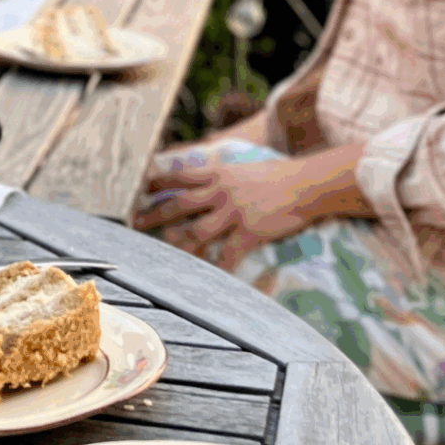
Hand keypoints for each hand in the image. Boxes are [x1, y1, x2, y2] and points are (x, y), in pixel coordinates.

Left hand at [134, 157, 320, 271]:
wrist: (307, 184)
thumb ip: (223, 175)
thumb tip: (206, 178)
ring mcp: (233, 212)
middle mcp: (221, 192)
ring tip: (165, 252)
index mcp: (218, 174)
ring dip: (179, 244)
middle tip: (137, 223)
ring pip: (197, 231)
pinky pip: (228, 255)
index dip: (157, 183)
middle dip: (154, 214)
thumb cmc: (279, 175)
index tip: (140, 189)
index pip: (180, 176)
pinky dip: (218, 268)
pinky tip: (210, 278)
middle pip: (178, 204)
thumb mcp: (244, 167)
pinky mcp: (249, 231)